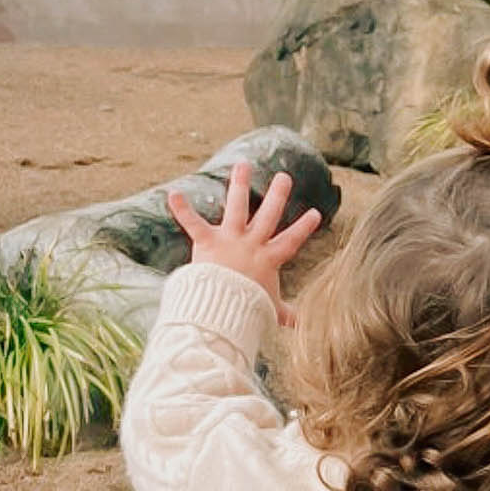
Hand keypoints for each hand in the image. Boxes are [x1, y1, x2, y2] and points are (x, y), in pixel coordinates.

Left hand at [167, 162, 322, 324]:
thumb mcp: (269, 309)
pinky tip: (173, 193)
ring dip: (239, 184)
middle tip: (284, 177)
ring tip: (243, 165)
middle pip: (268, 215)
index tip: (315, 213)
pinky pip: (194, 223)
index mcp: (268, 259)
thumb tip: (301, 326)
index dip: (303, 227)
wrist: (225, 308)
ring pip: (237, 207)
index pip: (291, 241)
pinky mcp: (208, 242)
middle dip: (277, 195)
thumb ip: (284, 313)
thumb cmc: (247, 310)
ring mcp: (230, 240)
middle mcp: (252, 244)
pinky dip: (182, 209)